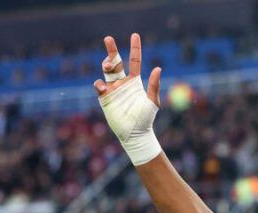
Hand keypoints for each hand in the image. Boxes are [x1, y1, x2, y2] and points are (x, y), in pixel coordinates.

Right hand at [93, 33, 162, 165]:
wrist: (135, 133)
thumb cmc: (146, 118)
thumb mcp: (153, 101)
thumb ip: (154, 85)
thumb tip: (158, 68)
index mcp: (135, 81)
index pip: (134, 60)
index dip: (135, 48)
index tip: (135, 35)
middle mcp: (123, 82)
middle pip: (116, 62)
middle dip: (111, 50)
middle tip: (108, 38)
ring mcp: (113, 89)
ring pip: (106, 71)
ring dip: (105, 64)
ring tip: (108, 65)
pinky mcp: (105, 98)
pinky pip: (99, 86)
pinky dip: (100, 84)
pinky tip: (104, 87)